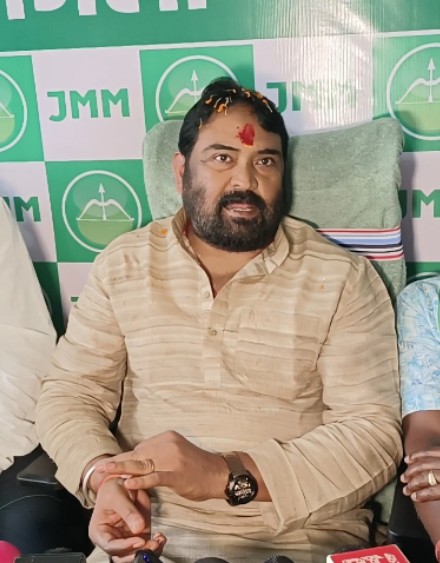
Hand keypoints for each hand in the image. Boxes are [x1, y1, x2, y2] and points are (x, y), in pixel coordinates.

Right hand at [89, 475, 165, 562]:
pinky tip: (160, 538)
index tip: (139, 540)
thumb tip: (138, 528)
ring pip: (136, 554)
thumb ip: (128, 512)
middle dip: (138, 552)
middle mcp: (112, 539)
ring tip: (159, 541)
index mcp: (100, 532)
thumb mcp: (118, 496)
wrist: (123, 482)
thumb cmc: (113, 489)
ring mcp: (126, 539)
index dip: (125, 547)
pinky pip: (146, 546)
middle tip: (152, 544)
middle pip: (123, 555)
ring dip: (149, 551)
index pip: (110, 546)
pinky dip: (155, 545)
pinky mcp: (138, 536)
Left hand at [97, 430, 227, 500]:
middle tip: (100, 469)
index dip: (125, 459)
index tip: (110, 464)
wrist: (219, 473)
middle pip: (138, 455)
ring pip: (142, 464)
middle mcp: (167, 444)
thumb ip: (159, 455)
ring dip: (122, 470)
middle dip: (119, 463)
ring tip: (106, 473)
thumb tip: (140, 462)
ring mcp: (172, 459)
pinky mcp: (176, 474)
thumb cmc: (197, 466)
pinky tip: (129, 483)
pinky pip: (155, 477)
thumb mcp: (177, 453)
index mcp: (167, 438)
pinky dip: (141, 480)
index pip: (140, 448)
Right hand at [401, 449, 439, 501]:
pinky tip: (408, 460)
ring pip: (425, 463)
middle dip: (414, 483)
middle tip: (405, 489)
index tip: (413, 497)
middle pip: (428, 476)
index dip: (423, 495)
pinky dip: (417, 455)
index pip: (435, 490)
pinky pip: (429, 450)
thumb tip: (430, 497)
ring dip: (412, 470)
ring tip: (403, 477)